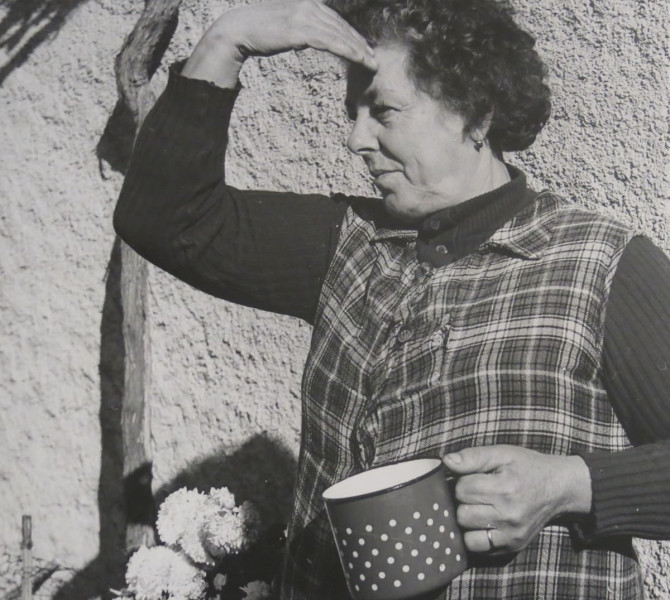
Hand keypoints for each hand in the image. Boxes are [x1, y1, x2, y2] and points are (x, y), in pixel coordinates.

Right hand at [183, 0, 376, 87]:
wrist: (238, 30)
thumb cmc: (258, 33)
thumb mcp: (284, 27)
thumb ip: (299, 29)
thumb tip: (307, 39)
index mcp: (306, 3)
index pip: (335, 21)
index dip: (352, 35)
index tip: (364, 49)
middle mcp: (309, 5)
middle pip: (341, 26)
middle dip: (359, 43)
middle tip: (374, 58)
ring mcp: (305, 16)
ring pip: (340, 34)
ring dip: (359, 50)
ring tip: (371, 63)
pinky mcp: (301, 29)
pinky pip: (331, 41)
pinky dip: (347, 50)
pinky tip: (358, 59)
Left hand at [442, 445, 591, 554]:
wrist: (558, 488)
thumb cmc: (526, 467)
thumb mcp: (502, 453)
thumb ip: (473, 456)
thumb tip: (446, 462)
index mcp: (505, 488)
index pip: (462, 489)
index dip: (461, 481)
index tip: (471, 478)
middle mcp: (509, 515)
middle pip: (462, 513)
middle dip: (462, 502)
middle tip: (473, 494)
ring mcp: (511, 534)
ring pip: (466, 534)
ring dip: (466, 521)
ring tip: (477, 508)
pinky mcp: (513, 547)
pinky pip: (478, 549)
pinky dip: (473, 537)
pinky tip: (481, 523)